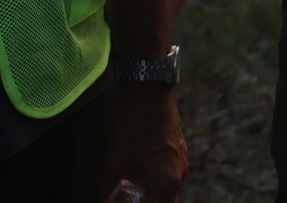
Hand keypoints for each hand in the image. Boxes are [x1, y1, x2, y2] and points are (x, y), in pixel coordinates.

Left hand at [107, 83, 185, 200]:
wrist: (148, 94)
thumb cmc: (131, 132)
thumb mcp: (112, 166)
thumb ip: (108, 190)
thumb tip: (104, 199)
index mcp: (166, 184)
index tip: (129, 201)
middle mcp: (180, 174)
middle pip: (165, 199)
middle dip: (147, 200)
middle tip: (128, 197)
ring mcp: (182, 159)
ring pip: (167, 184)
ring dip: (152, 189)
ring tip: (131, 184)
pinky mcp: (179, 147)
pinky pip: (169, 169)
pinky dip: (156, 174)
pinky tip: (140, 166)